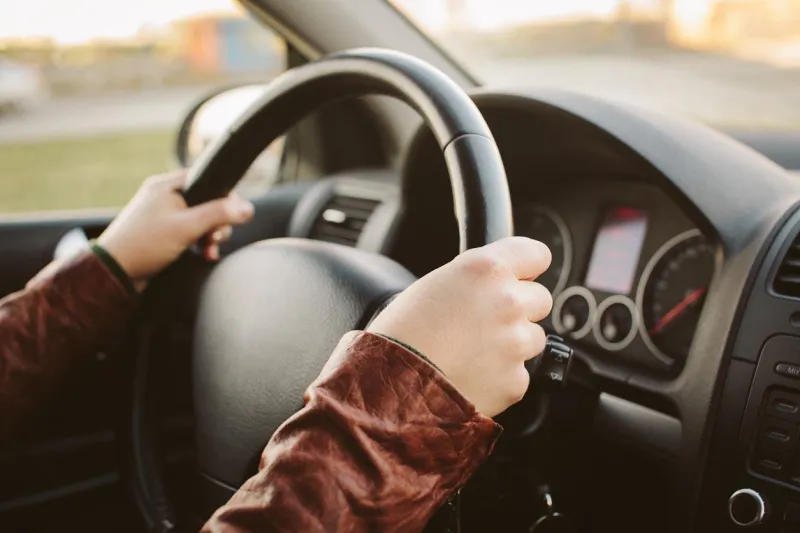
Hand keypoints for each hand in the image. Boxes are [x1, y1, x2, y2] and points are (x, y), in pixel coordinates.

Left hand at [98, 171, 253, 290]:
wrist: (114, 272)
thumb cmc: (144, 245)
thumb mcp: (186, 227)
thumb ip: (218, 215)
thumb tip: (247, 207)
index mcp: (166, 185)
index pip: (207, 180)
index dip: (224, 197)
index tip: (230, 215)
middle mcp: (165, 196)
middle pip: (208, 202)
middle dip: (218, 223)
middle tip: (214, 238)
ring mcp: (164, 215)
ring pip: (202, 219)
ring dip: (211, 235)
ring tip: (208, 250)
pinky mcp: (164, 233)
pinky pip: (191, 232)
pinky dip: (201, 242)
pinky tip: (204, 254)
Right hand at [368, 237, 552, 417]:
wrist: (389, 388)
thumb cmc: (399, 334)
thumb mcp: (433, 284)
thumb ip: (473, 279)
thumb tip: (494, 284)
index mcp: (485, 269)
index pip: (537, 254)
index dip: (526, 268)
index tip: (520, 277)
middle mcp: (507, 301)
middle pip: (540, 298)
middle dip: (519, 309)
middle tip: (484, 323)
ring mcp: (515, 342)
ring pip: (534, 338)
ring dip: (512, 344)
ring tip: (472, 353)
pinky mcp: (516, 380)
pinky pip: (520, 374)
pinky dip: (501, 377)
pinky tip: (471, 376)